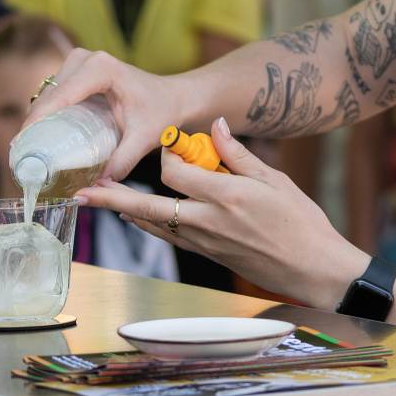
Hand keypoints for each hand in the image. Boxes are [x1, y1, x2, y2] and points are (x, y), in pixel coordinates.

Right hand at [25, 48, 190, 180]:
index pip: (60, 96)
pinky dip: (45, 112)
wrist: (172, 97)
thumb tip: (99, 184)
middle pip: (48, 94)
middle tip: (23, 155)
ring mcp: (79, 61)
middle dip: (32, 124)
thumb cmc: (161, 112)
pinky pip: (53, 92)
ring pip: (46, 93)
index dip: (37, 120)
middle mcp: (86, 59)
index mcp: (101, 69)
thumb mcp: (145, 138)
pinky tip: (40, 136)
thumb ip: (124, 160)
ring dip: (36, 118)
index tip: (21, 144)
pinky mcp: (76, 70)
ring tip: (28, 149)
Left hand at [75, 120, 368, 306]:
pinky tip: (133, 216)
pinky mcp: (206, 255)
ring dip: (123, 211)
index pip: (175, 170)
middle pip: (148, 206)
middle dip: (111, 196)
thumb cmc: (302, 223)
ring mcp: (204, 243)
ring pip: (152, 225)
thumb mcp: (275, 180)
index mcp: (226, 195)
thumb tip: (215, 125)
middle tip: (81, 189)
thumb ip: (238, 153)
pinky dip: (148, 225)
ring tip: (94, 198)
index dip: (167, 152)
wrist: (314, 270)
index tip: (168, 140)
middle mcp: (207, 221)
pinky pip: (168, 237)